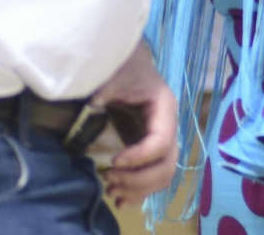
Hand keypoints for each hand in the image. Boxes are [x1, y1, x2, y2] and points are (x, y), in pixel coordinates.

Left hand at [90, 42, 178, 208]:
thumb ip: (109, 86)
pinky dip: (141, 192)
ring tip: (112, 190)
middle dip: (139, 179)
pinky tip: (121, 199)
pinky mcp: (149, 150)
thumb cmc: (123, 66)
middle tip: (110, 178)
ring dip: (139, 189)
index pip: (162, 142)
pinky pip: (154, 177)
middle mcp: (168, 127)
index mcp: (164, 108)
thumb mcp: (116, 73)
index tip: (112, 161)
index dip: (139, 157)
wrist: (126, 64)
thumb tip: (95, 102)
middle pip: (167, 164)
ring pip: (163, 175)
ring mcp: (161, 140)